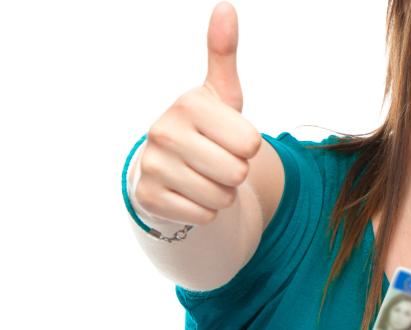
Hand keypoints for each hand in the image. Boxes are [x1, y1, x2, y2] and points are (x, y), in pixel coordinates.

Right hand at [133, 2, 260, 224]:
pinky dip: (205, 211)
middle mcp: (164, 131)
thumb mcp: (220, 93)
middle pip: (237, 172)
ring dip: (222, 193)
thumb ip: (224, 53)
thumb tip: (226, 7)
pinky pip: (203, 215)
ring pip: (221, 197)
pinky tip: (190, 193)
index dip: (248, 146)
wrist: (170, 166)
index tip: (228, 137)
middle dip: (236, 172)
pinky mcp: (148, 198)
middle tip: (217, 159)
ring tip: (204, 175)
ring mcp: (152, 166)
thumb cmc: (206, 127)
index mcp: (189, 104)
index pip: (250, 143)